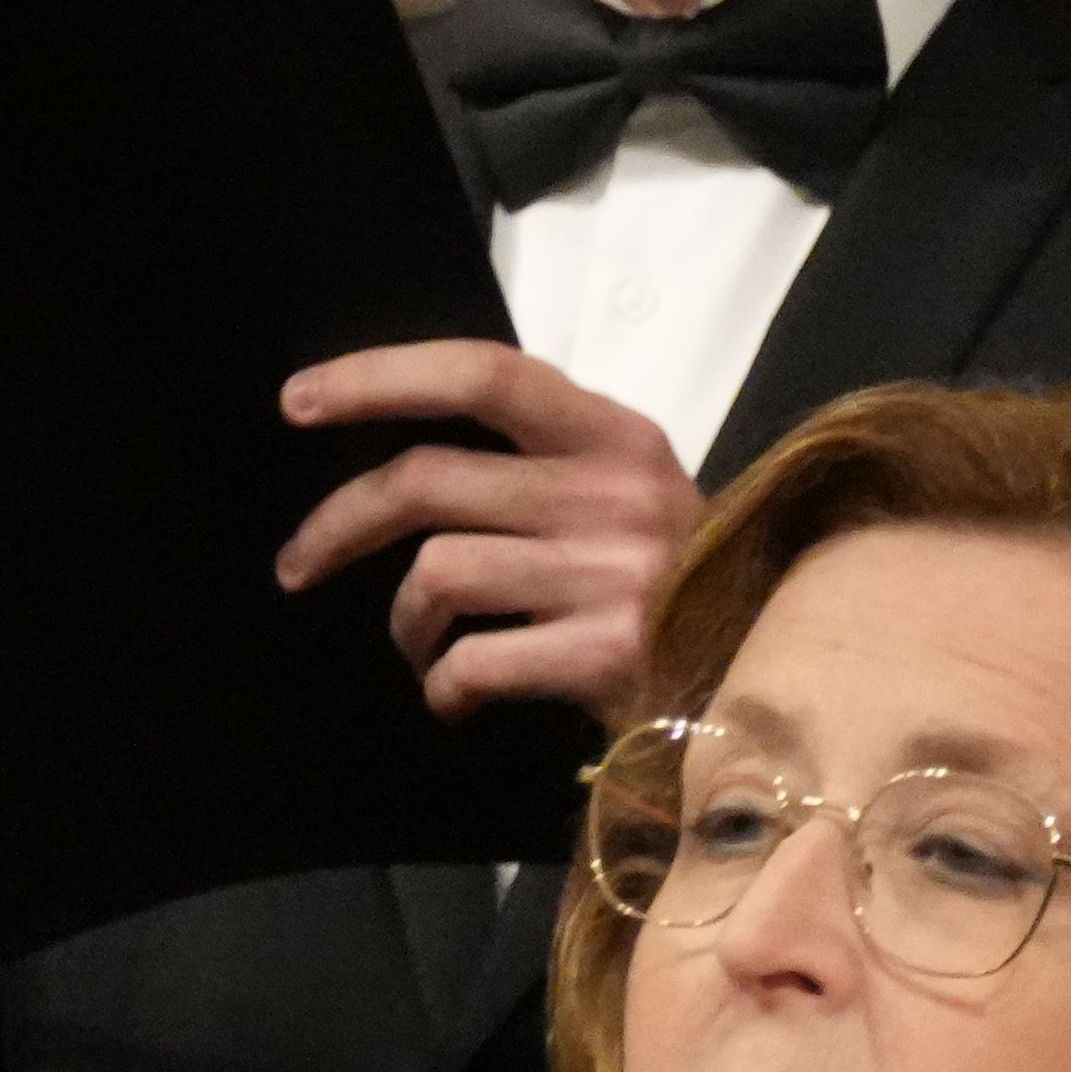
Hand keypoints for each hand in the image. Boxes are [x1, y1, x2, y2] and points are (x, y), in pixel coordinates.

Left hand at [274, 340, 700, 729]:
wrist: (775, 677)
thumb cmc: (671, 582)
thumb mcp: (622, 494)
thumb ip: (533, 464)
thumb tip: (395, 470)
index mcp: (616, 435)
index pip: (484, 375)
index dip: (380, 377)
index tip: (296, 401)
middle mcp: (617, 492)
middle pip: (428, 481)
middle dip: (338, 525)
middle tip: (295, 565)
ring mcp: (615, 573)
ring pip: (437, 574)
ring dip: (405, 624)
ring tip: (422, 647)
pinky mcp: (609, 654)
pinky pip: (470, 661)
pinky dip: (442, 686)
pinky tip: (455, 696)